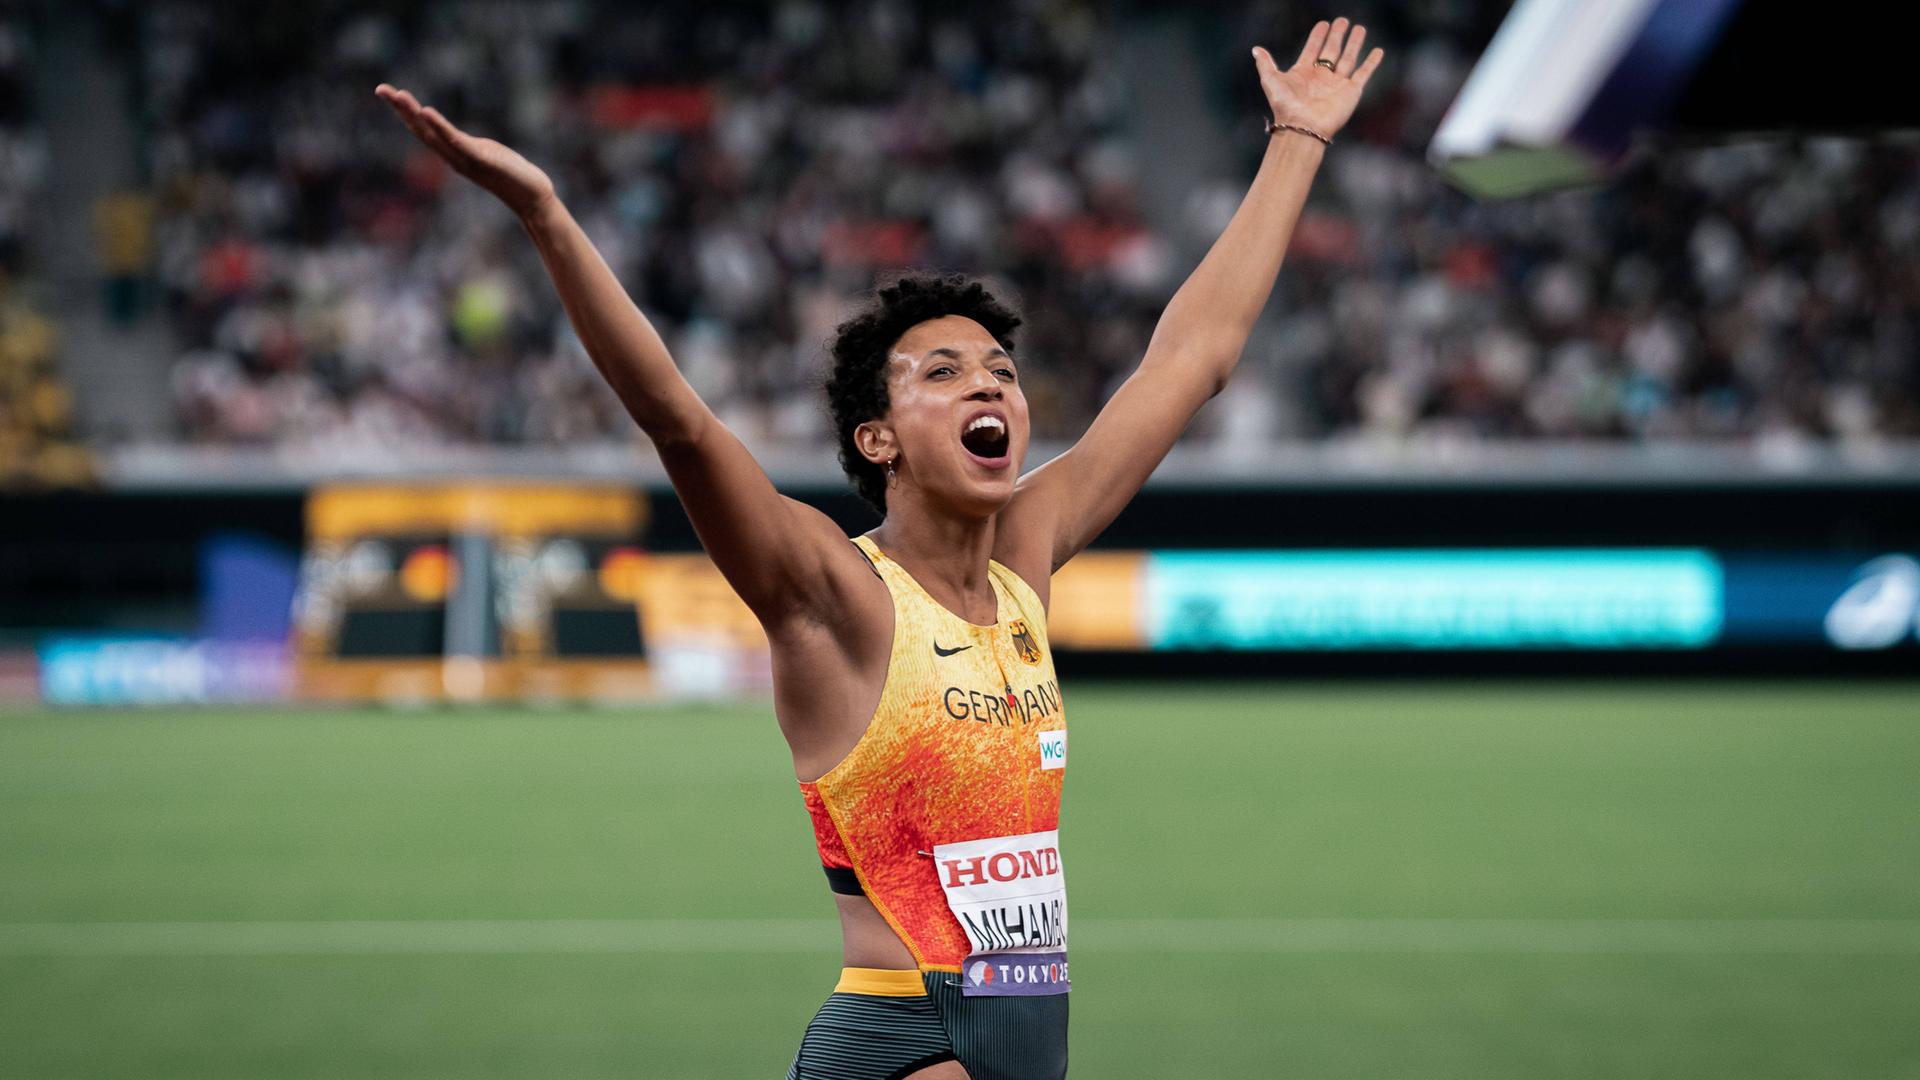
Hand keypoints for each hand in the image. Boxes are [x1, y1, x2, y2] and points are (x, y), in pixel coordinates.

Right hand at [375, 84, 556, 219]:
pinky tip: (426, 112)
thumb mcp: (485, 155)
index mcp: (455, 153)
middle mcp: (454, 157)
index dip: (406, 113)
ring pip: (433, 135)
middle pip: (421, 130)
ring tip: (398, 95)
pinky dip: (440, 127)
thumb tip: (457, 140)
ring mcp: (465, 159)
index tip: (388, 93)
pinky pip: (456, 141)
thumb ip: (469, 147)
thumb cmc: (513, 176)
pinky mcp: (481, 159)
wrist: (532, 198)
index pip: (425, 130)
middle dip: (401, 110)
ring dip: (414, 115)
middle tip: (381, 89)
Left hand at [1252, 18, 1383, 140]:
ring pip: (1349, 58)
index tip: (1323, 24)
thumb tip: (1255, 49)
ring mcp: (1337, 84)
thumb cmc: (1286, 105)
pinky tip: (1378, 51)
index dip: (1317, 37)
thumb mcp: (1271, 80)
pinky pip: (1363, 73)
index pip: (1313, 49)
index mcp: (1304, 73)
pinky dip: (1372, 63)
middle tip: (1342, 20)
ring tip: (1360, 28)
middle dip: (1337, 36)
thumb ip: (1265, 64)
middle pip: (1332, 51)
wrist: (1302, 127)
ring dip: (1354, 43)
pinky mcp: (1351, 91)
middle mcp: (1321, 77)